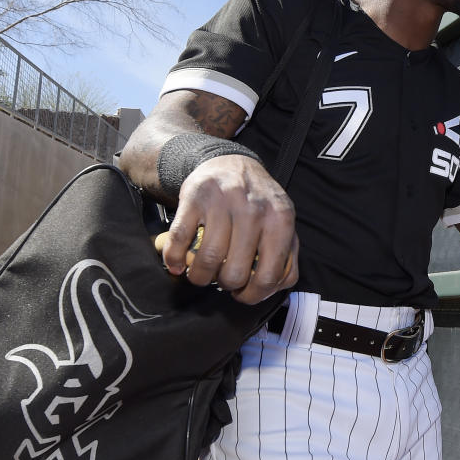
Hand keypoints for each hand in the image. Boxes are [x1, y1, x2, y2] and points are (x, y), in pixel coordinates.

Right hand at [161, 154, 298, 304]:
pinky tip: (177, 265)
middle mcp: (253, 209)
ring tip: (201, 274)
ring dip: (200, 277)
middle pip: (235, 273)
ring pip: (208, 260)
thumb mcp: (281, 220)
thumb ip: (287, 254)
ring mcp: (222, 201)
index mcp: (280, 219)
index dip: (252, 295)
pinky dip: (173, 260)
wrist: (229, 163)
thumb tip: (273, 286)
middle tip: (223, 279)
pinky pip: (179, 240)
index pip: (269, 275)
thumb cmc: (257, 201)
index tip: (243, 294)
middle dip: (226, 285)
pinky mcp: (194, 197)